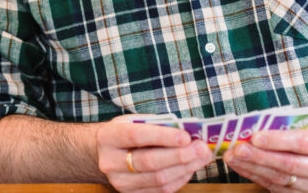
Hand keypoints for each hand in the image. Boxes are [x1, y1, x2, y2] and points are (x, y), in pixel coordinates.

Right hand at [96, 115, 213, 192]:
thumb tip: (187, 131)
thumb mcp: (133, 121)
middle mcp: (110, 162)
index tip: (186, 136)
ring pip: (158, 179)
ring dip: (185, 168)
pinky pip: (161, 190)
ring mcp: (120, 182)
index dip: (162, 136)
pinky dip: (180, 179)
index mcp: (108, 137)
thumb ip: (155, 124)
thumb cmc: (125, 133)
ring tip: (202, 157)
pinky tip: (190, 168)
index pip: (135, 136)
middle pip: (148, 161)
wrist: (105, 153)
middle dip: (179, 155)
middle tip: (202, 148)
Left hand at [223, 125, 307, 192]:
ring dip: (252, 168)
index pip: (302, 142)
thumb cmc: (302, 131)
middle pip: (289, 164)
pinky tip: (239, 166)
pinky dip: (254, 175)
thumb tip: (249, 129)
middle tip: (237, 149)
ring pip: (279, 178)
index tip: (254, 137)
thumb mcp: (298, 123)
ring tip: (232, 157)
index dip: (277, 140)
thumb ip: (280, 125)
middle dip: (260, 157)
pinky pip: (274, 187)